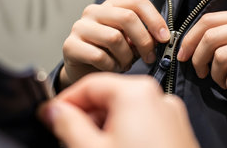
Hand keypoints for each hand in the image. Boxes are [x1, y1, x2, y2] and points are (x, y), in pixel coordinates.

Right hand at [38, 73, 199, 147]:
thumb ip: (68, 125)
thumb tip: (54, 111)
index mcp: (137, 94)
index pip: (90, 85)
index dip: (65, 101)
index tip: (50, 115)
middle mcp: (158, 98)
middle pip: (109, 97)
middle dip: (85, 117)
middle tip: (66, 136)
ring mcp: (170, 116)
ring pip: (125, 111)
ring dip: (103, 127)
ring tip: (90, 147)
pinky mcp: (176, 132)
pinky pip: (142, 123)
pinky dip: (123, 133)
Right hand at [61, 0, 169, 85]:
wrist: (83, 71)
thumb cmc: (111, 54)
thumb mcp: (131, 41)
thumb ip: (144, 35)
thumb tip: (161, 37)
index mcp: (112, 5)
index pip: (138, 2)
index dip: (155, 20)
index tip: (165, 38)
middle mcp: (94, 11)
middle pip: (127, 17)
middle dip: (144, 40)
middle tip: (150, 58)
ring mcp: (80, 27)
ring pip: (114, 38)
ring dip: (126, 57)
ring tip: (125, 64)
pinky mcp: (70, 45)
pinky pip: (99, 56)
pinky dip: (111, 66)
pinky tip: (111, 68)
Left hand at [177, 9, 226, 108]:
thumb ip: (224, 36)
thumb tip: (188, 43)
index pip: (209, 20)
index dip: (190, 38)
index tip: (182, 55)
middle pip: (211, 37)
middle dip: (198, 59)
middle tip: (201, 72)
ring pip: (221, 57)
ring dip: (216, 75)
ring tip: (226, 81)